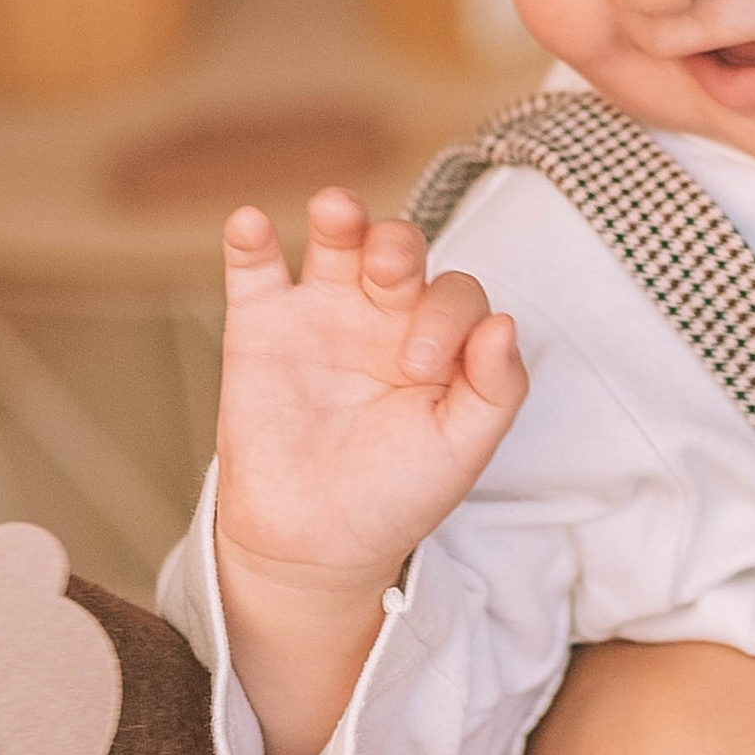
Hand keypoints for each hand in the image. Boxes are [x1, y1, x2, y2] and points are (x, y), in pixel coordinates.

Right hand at [216, 188, 526, 590]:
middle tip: (389, 274)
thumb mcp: (462, 450)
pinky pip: (255, 272)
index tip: (419, 368)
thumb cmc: (396, 493)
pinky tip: (249, 224)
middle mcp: (384, 314)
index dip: (446, 316)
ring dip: (339, 218)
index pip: (456, 294)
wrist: (315, 542)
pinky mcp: (261, 327)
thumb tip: (505, 325)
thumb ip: (495, 389)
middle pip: (399, 249)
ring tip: (337, 211)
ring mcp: (321, 314)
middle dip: (398, 248)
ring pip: (335, 242)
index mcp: (440, 339)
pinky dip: (249, 242)